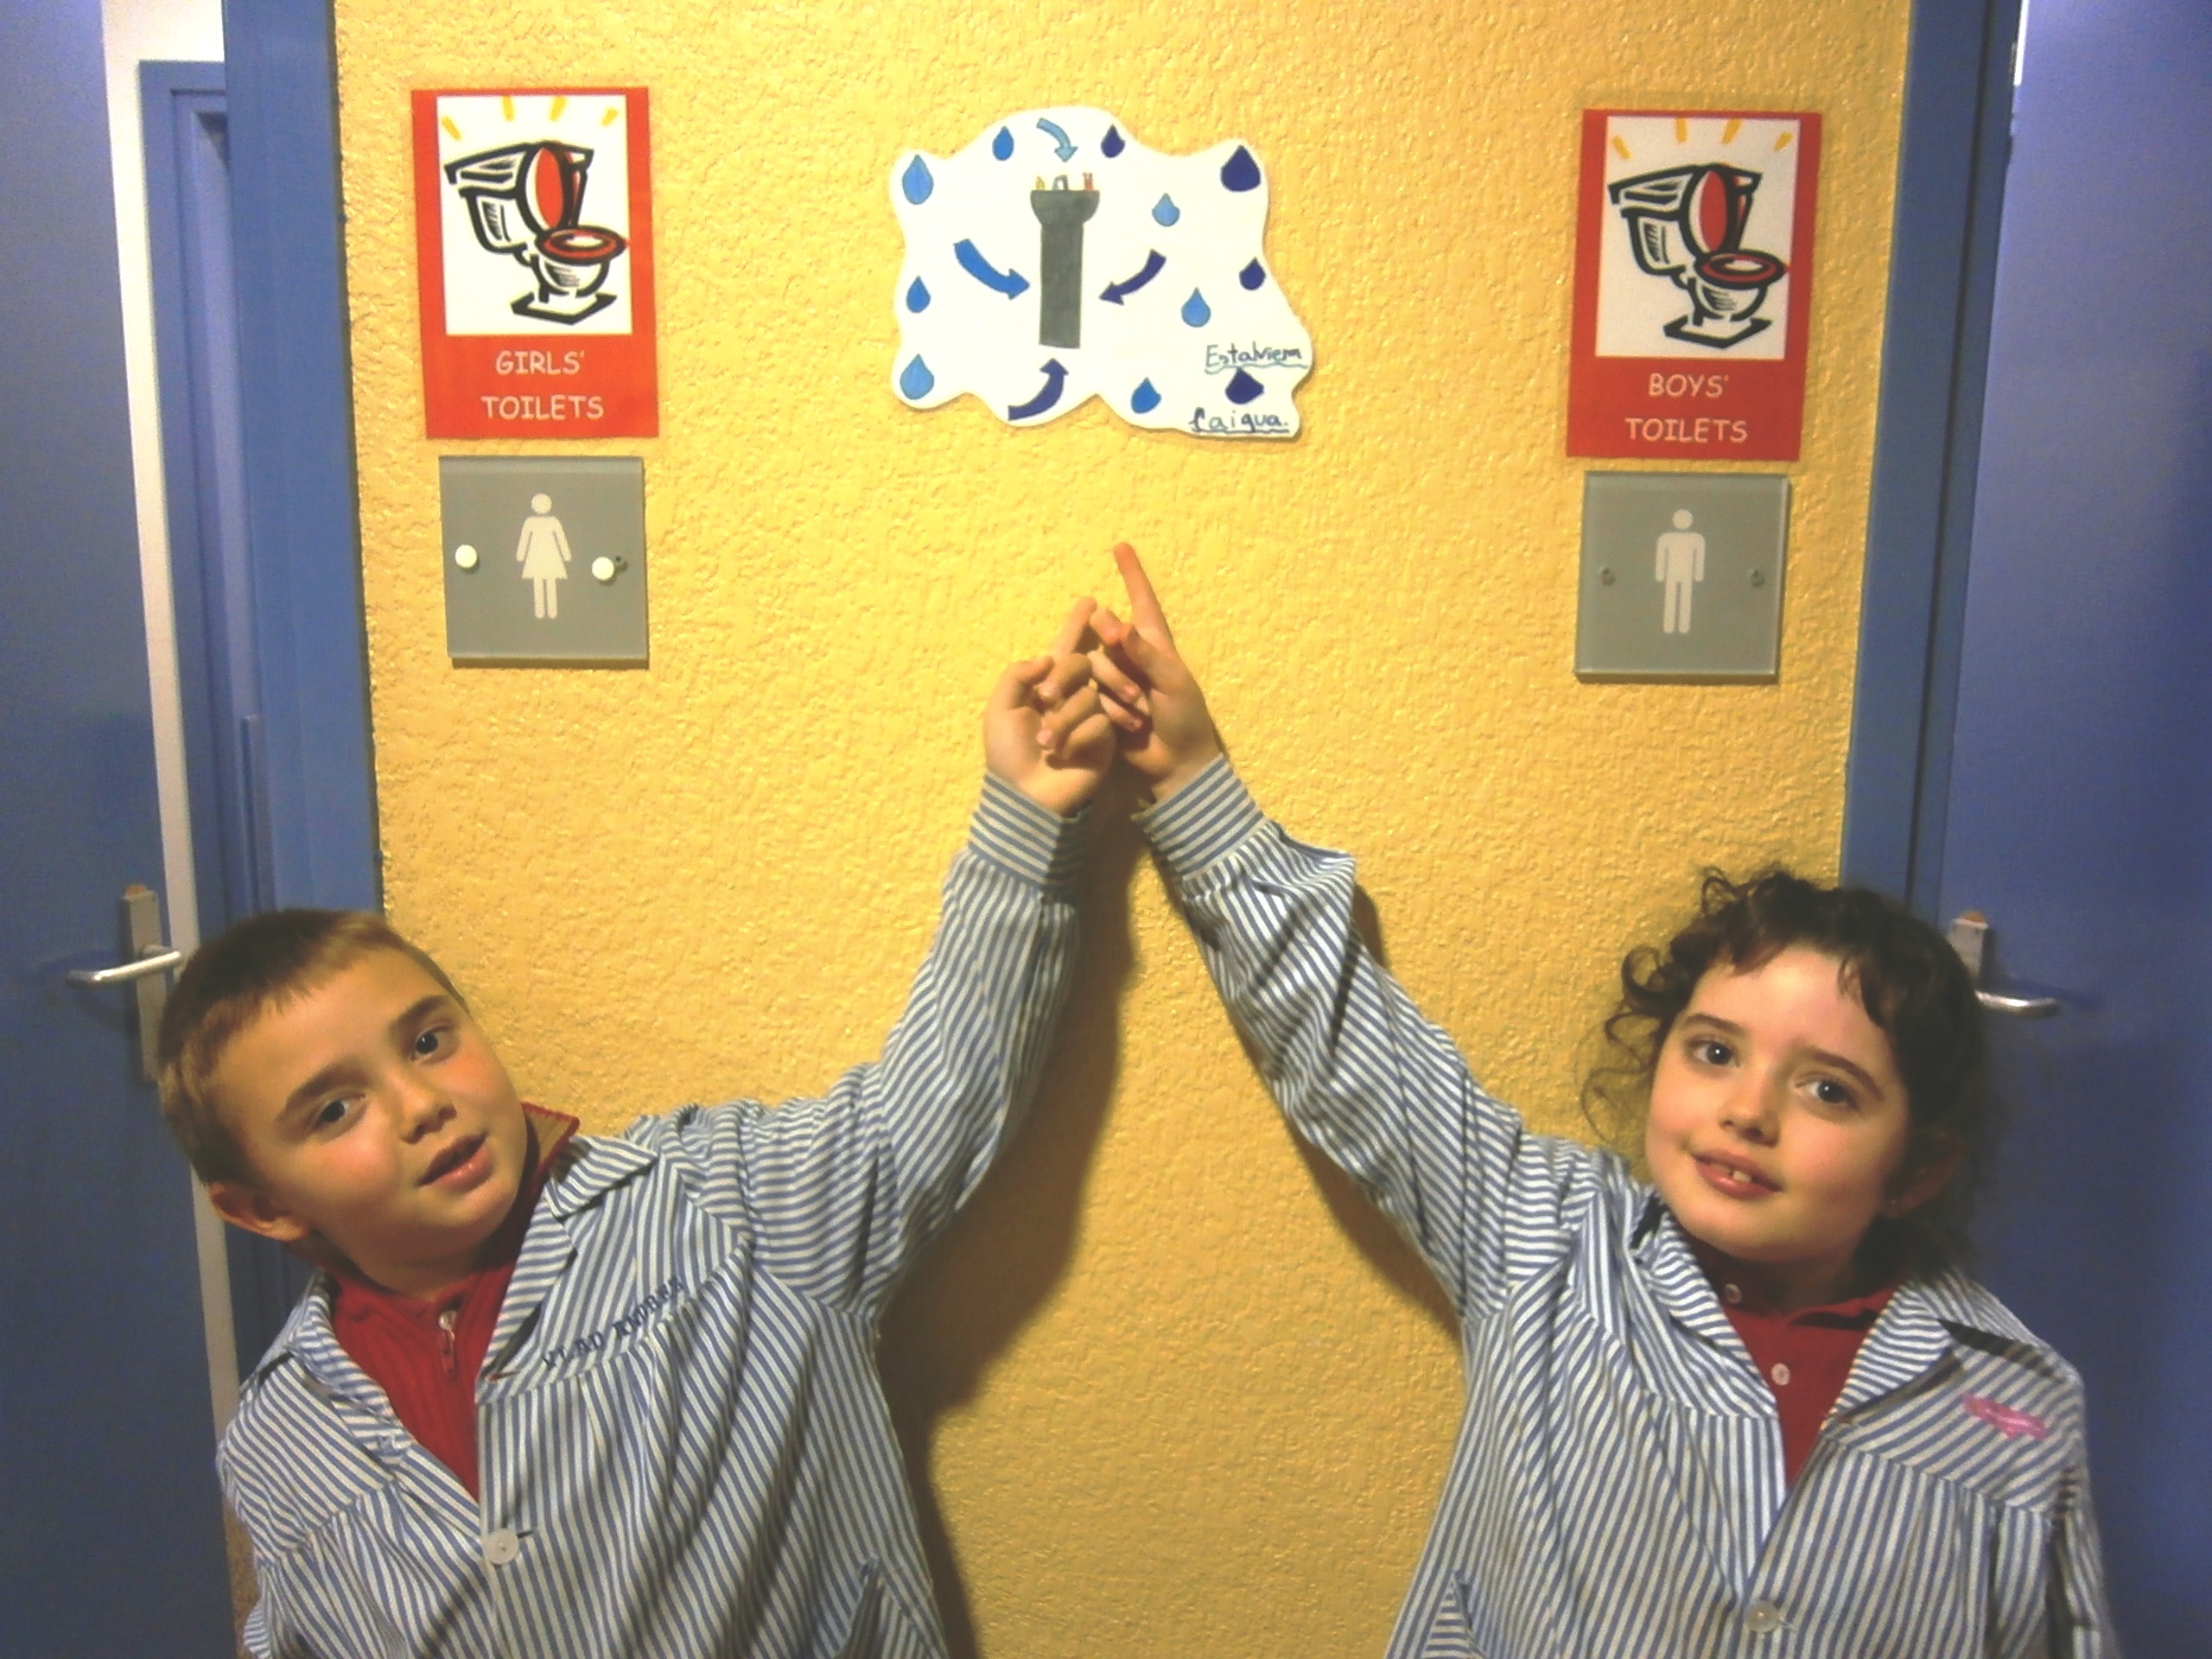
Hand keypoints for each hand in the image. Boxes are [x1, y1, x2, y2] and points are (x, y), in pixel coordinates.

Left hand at [984, 599, 1117, 815]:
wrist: (1027, 796)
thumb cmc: (1009, 755)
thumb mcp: (1000, 710)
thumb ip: (1017, 676)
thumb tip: (1047, 656)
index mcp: (1045, 686)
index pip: (1064, 649)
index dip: (1075, 625)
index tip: (1089, 600)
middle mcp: (1072, 695)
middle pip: (1082, 664)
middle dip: (1065, 677)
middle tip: (1047, 697)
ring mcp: (1092, 716)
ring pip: (1088, 696)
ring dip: (1063, 720)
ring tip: (1048, 745)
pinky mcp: (1106, 739)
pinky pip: (1099, 723)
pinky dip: (1076, 738)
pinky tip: (1066, 756)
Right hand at [1087, 543, 1222, 799]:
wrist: (1177, 763)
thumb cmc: (1185, 719)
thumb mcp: (1173, 683)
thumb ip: (1145, 654)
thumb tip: (1117, 623)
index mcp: (1155, 644)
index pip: (1142, 600)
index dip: (1132, 573)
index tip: (1121, 546)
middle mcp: (1131, 655)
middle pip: (1107, 633)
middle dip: (1118, 663)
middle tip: (1141, 695)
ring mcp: (1114, 678)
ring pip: (1095, 665)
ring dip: (1117, 693)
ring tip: (1140, 717)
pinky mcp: (1099, 702)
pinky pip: (1088, 694)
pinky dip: (1107, 710)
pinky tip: (1126, 728)